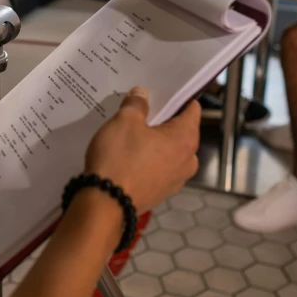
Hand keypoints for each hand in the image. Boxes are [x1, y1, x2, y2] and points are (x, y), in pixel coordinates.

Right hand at [84, 88, 200, 213]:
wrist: (105, 204)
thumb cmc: (119, 158)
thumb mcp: (124, 121)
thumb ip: (136, 104)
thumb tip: (142, 94)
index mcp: (186, 139)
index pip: (192, 109)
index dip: (178, 97)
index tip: (161, 91)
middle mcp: (188, 161)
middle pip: (181, 131)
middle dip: (163, 120)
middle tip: (142, 111)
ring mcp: (176, 181)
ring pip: (169, 151)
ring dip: (155, 141)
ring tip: (132, 133)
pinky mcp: (161, 193)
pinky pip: (159, 168)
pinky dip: (149, 159)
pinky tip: (128, 155)